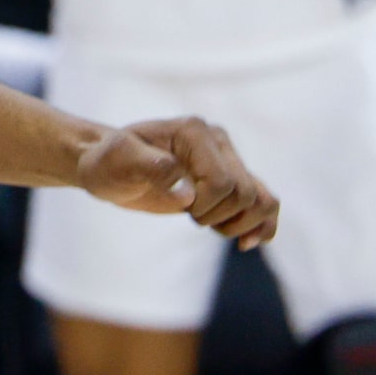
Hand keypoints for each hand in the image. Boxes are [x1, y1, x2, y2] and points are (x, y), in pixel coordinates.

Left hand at [79, 117, 276, 247]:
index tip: (177, 202)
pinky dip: (263, 226)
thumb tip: (186, 192)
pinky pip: (266, 204)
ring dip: (240, 224)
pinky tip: (245, 243)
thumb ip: (151, 168)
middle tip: (189, 213)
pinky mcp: (232, 179)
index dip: (203, 205)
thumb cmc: (109, 162)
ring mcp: (227, 160)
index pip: (223, 182)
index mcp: (194, 131)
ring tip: (209, 224)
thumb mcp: (118, 161)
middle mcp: (217, 140)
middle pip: (245, 195)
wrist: (109, 167)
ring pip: (263, 201)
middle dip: (218, 216)